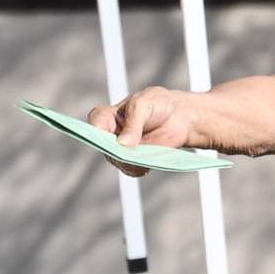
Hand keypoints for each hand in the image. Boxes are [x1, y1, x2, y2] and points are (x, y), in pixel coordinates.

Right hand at [85, 86, 200, 178]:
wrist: (180, 117)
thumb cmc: (159, 104)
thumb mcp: (144, 105)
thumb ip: (133, 122)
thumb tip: (123, 143)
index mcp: (109, 116)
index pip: (95, 121)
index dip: (94, 127)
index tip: (102, 133)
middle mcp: (111, 134)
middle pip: (104, 145)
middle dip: (115, 148)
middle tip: (130, 146)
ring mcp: (121, 150)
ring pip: (117, 160)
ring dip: (129, 159)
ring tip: (146, 152)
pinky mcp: (134, 162)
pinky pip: (131, 169)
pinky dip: (139, 167)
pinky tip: (149, 160)